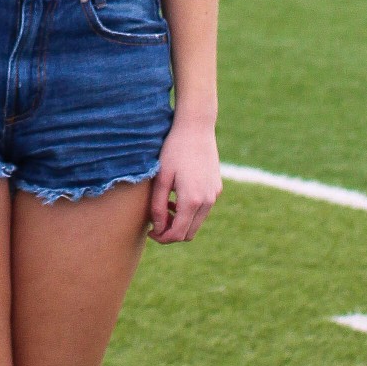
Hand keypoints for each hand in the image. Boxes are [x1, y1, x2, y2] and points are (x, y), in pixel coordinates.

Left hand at [148, 115, 220, 244]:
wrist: (196, 127)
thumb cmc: (173, 150)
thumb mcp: (161, 178)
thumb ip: (157, 206)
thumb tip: (158, 229)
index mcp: (192, 200)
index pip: (177, 234)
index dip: (162, 238)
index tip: (149, 232)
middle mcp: (207, 201)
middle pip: (189, 233)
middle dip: (171, 233)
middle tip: (155, 223)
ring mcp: (214, 195)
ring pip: (197, 222)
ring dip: (181, 222)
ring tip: (164, 207)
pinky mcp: (216, 188)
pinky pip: (203, 209)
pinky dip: (190, 211)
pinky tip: (176, 198)